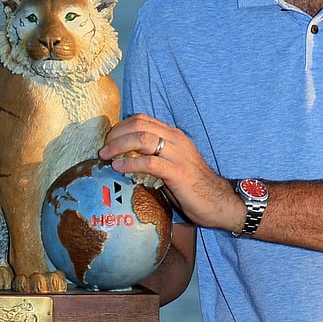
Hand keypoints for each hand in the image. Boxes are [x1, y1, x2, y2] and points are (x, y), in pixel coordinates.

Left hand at [101, 114, 242, 232]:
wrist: (219, 202)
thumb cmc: (193, 187)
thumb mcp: (172, 165)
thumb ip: (154, 157)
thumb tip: (125, 158)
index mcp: (174, 136)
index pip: (143, 119)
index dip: (121, 126)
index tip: (108, 139)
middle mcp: (176, 140)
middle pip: (139, 125)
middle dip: (116, 134)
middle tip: (103, 148)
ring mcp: (178, 155)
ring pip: (143, 138)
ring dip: (119, 145)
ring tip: (106, 156)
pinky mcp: (178, 172)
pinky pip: (150, 162)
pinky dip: (130, 163)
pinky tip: (118, 168)